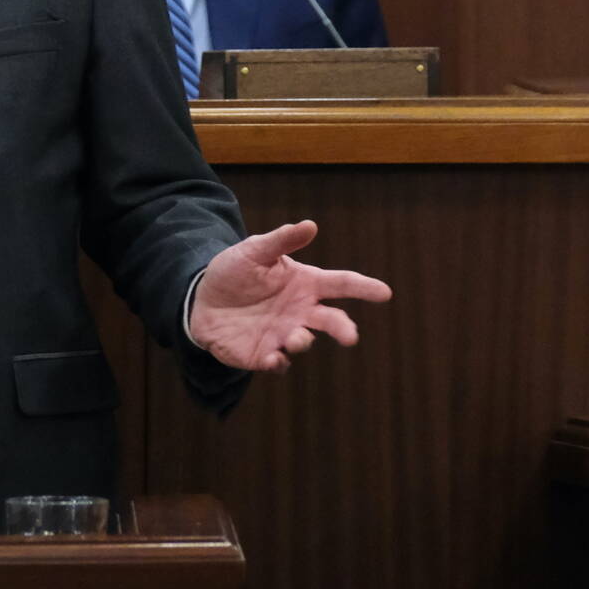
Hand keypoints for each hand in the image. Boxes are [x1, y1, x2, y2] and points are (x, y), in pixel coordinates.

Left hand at [189, 220, 390, 372]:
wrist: (202, 299)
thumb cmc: (234, 272)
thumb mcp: (254, 250)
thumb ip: (281, 240)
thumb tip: (311, 225)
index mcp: (305, 283)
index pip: (340, 284)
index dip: (363, 287)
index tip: (385, 292)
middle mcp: (300, 311)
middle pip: (331, 320)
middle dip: (343, 329)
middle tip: (350, 336)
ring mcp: (284, 334)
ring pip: (304, 342)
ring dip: (303, 341)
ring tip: (297, 337)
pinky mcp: (264, 354)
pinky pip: (278, 363)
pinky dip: (279, 363)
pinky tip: (273, 358)